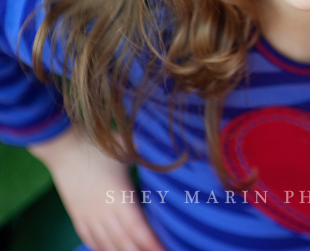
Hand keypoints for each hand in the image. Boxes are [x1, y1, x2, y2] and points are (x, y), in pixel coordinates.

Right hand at [28, 129, 163, 250]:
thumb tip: (171, 153)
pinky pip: (88, 237)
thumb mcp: (127, 149)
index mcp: (119, 197)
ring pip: (105, 243)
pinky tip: (108, 250)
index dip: (151, 243)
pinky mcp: (76, 214)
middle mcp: (103, 211)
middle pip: (123, 242)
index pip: (138, 228)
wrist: (62, 146)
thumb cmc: (99, 145)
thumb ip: (149, 154)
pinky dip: (99, 247)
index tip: (163, 250)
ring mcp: (88, 215)